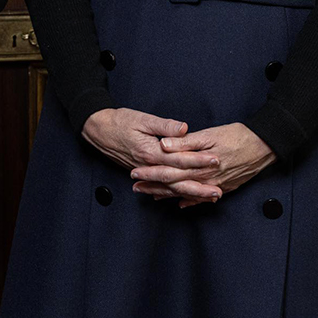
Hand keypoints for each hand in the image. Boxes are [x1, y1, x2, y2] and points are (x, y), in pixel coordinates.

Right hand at [83, 109, 217, 200]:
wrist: (99, 130)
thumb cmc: (120, 121)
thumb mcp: (142, 118)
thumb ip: (164, 125)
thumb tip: (183, 128)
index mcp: (151, 152)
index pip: (179, 159)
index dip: (199, 161)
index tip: (215, 161)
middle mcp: (149, 166)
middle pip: (177, 181)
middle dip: (199, 187)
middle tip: (218, 191)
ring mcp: (146, 172)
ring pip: (170, 188)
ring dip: (190, 194)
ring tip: (208, 198)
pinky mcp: (144, 173)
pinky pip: (161, 188)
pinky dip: (175, 194)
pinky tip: (186, 199)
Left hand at [144, 123, 274, 206]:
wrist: (264, 146)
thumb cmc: (237, 136)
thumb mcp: (210, 134)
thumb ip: (185, 142)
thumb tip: (164, 145)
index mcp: (198, 165)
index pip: (168, 171)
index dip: (150, 173)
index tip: (135, 174)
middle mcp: (204, 179)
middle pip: (173, 185)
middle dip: (153, 187)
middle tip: (136, 188)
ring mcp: (214, 186)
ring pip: (186, 193)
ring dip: (167, 195)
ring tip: (151, 197)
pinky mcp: (224, 187)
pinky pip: (202, 198)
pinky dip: (190, 201)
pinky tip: (180, 204)